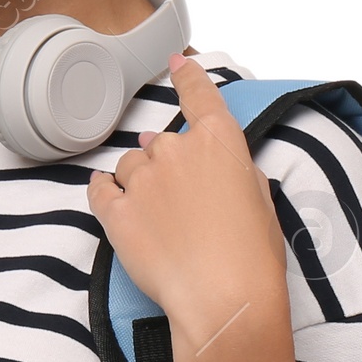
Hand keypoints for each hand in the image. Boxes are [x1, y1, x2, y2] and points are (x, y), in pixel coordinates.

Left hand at [86, 52, 299, 361]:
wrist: (223, 299)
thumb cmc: (253, 258)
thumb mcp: (262, 203)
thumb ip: (236, 172)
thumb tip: (211, 168)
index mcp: (220, 142)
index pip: (199, 94)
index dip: (187, 75)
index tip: (177, 62)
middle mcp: (177, 151)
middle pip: (159, 142)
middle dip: (166, 164)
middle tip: (181, 203)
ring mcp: (143, 181)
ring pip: (130, 165)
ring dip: (138, 181)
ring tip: (157, 218)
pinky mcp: (117, 213)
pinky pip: (100, 189)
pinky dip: (104, 190)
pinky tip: (111, 199)